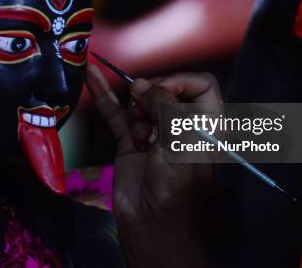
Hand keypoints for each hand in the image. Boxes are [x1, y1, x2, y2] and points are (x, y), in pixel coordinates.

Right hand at [86, 66, 220, 267]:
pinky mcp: (131, 142)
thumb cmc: (176, 187)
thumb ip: (164, 105)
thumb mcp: (179, 140)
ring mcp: (155, 133)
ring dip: (135, 112)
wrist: (152, 224)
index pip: (201, 86)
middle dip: (152, 97)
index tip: (162, 89)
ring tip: (140, 138)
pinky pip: (118, 115)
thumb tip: (142, 85)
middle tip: (146, 115)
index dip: (181, 82)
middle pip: (166, 91)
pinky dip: (106, 98)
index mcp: (207, 125)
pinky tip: (94, 77)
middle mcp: (183, 125)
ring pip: (141, 102)